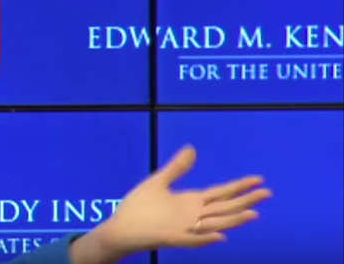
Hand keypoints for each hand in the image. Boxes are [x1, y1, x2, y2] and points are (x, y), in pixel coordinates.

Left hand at [96, 144, 271, 256]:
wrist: (121, 227)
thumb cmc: (139, 207)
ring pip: (215, 224)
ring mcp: (184, 228)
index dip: (239, 187)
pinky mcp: (172, 239)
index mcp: (191, 202)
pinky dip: (205, 238)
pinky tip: (219, 235)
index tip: (258, 179)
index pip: (221, 194)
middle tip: (267, 193)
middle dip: (245, 200)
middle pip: (224, 207)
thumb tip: (192, 148)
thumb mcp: (159, 182)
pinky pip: (192, 240)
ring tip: (253, 213)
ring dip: (233, 220)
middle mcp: (193, 215)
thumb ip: (177, 168)